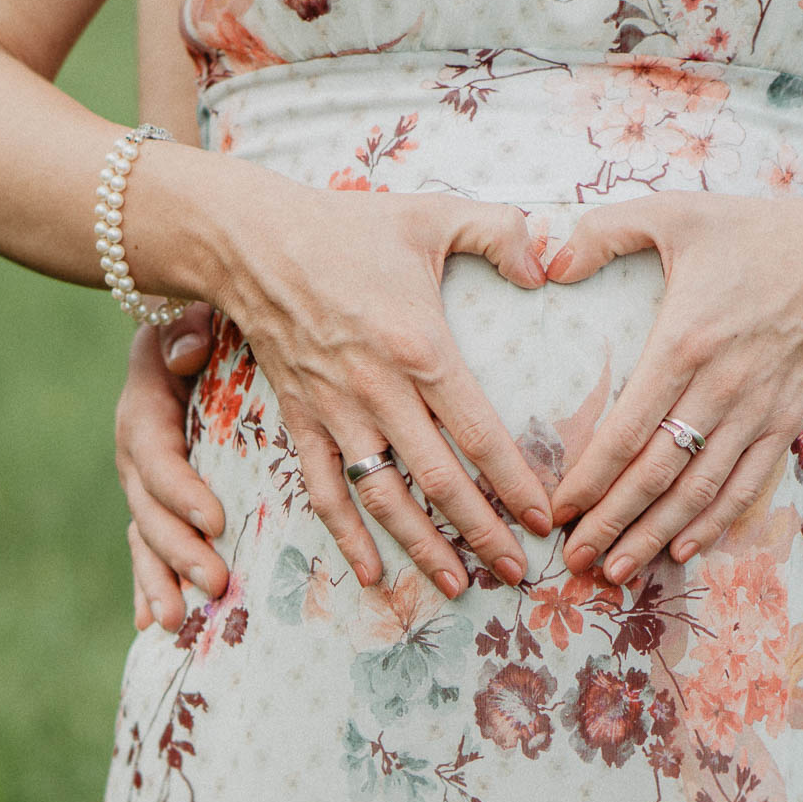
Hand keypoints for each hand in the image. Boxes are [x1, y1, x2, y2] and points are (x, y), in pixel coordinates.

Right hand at [117, 305, 226, 631]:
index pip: (156, 455)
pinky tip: (150, 623)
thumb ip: (189, 329)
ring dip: (159, 579)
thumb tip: (187, 350)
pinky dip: (146, 585)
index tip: (216, 521)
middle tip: (216, 582)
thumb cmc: (208, 328)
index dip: (181, 490)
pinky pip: (146, 547)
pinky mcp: (155, 504)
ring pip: (144, 536)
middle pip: (149, 508)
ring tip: (174, 620)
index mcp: (145, 408)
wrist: (192, 341)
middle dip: (178, 549)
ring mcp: (142, 483)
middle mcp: (136, 451)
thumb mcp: (196, 316)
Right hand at [184, 175, 554, 596]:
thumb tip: (549, 269)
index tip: (545, 519)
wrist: (254, 240)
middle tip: (518, 572)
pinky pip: (324, 490)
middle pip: (440, 480)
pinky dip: (346, 537)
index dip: (515, 482)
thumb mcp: (435, 215)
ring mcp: (335, 412)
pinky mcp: (300, 420)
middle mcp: (378, 392)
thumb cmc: (351, 227)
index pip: (480, 433)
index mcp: (420, 349)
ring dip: (421, 547)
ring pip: (383, 498)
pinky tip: (373, 573)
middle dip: (482, 532)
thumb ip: (504, 233)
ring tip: (457, 586)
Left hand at [542, 191, 802, 581]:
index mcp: (684, 343)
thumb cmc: (751, 233)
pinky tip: (682, 549)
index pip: (626, 430)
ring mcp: (756, 411)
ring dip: (655, 536)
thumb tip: (548, 264)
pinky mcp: (784, 423)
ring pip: (699, 491)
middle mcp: (720, 388)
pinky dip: (714, 523)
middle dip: (611, 524)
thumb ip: (602, 231)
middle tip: (572, 560)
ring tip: (615, 571)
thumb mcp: (673, 212)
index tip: (557, 509)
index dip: (589, 478)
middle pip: (657, 475)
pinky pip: (746, 485)